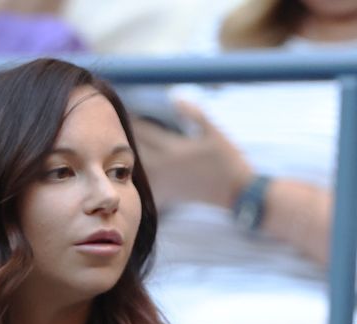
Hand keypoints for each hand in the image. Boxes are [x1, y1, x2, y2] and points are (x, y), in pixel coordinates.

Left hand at [130, 100, 253, 209]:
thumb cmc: (229, 160)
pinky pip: (149, 186)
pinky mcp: (171, 193)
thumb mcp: (215, 132)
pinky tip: (136, 173)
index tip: (123, 107)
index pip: (144, 130)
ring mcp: (166, 182)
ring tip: (123, 146)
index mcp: (174, 150)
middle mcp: (165, 167)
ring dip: (131, 157)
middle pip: (135, 149)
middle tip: (118, 124)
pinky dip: (140, 178)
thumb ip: (195, 114)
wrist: (238, 192)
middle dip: (127, 136)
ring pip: (138, 169)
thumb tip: (175, 97)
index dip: (132, 117)